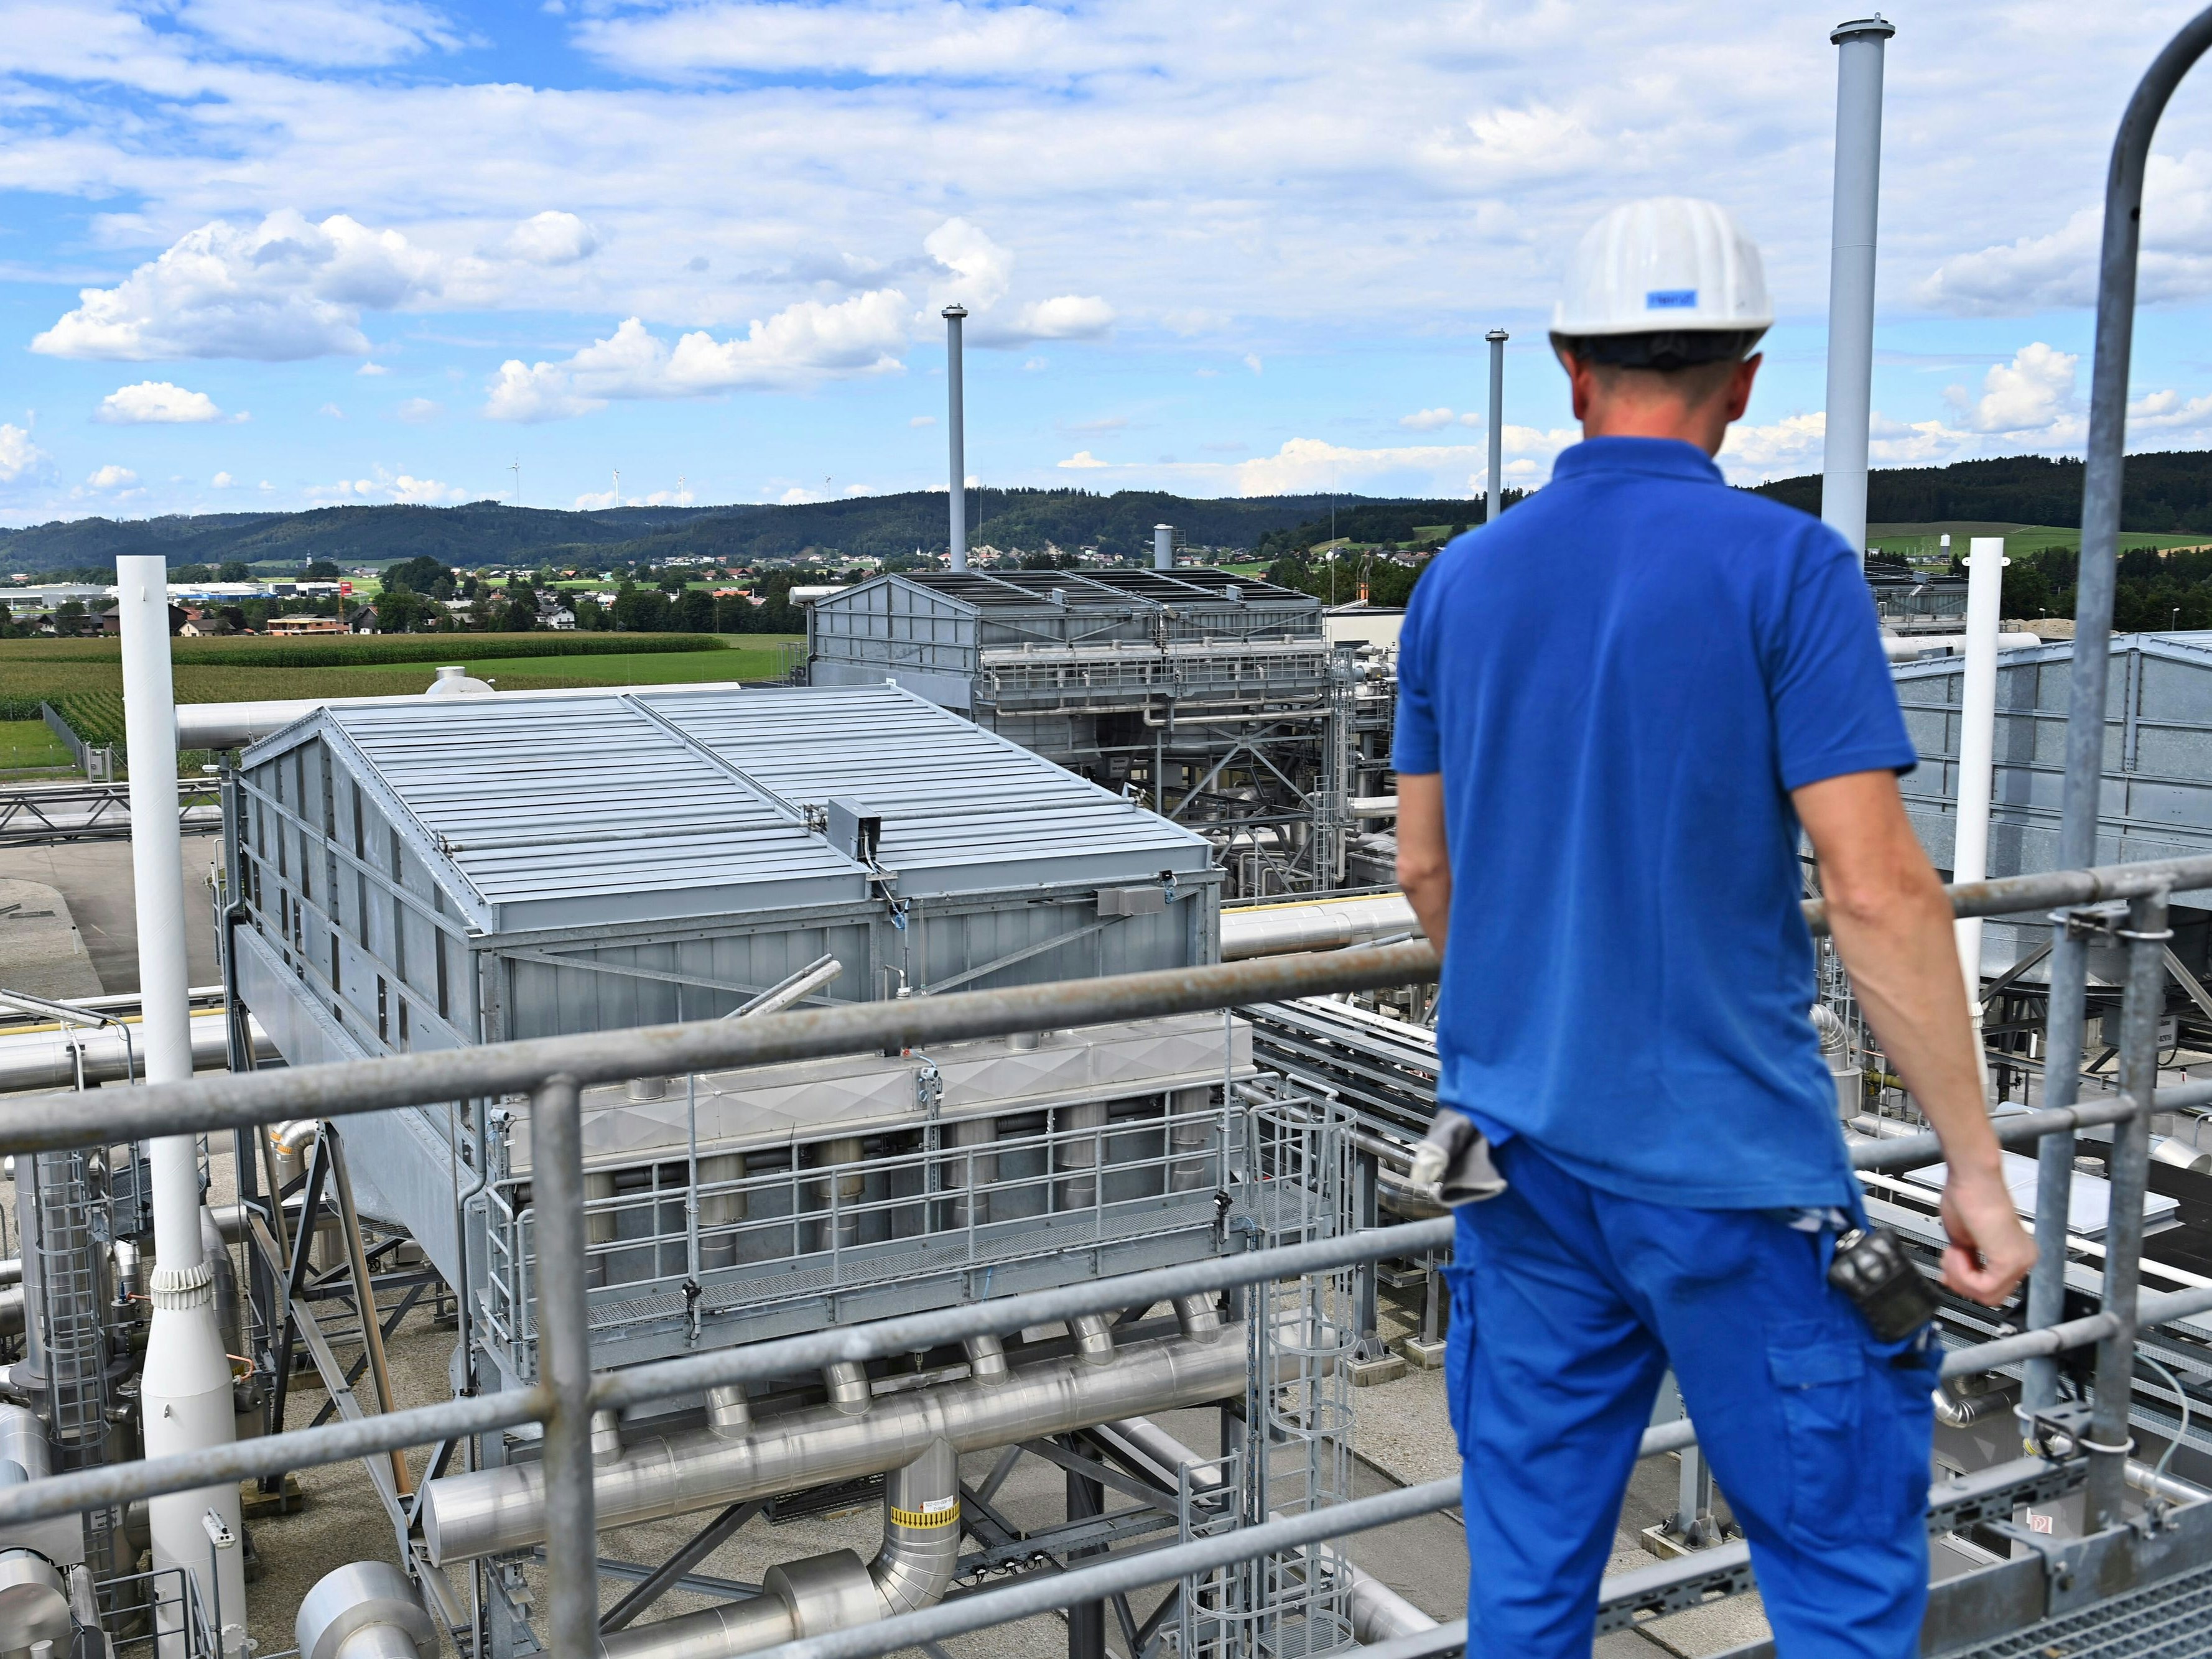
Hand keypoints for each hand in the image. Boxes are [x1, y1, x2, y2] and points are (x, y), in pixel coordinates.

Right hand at [1939, 1164, 2037, 1305]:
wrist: (1972, 1178)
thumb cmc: (1967, 1196)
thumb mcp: (1962, 1239)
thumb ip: (1963, 1262)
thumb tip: (1952, 1280)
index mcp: (2015, 1253)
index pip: (1993, 1288)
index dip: (1965, 1284)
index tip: (1947, 1273)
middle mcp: (2024, 1259)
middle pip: (1990, 1297)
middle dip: (1961, 1281)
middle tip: (1948, 1259)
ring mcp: (2020, 1261)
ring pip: (1987, 1296)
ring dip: (1959, 1276)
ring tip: (1953, 1252)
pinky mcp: (2009, 1261)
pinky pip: (1982, 1287)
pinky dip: (1961, 1273)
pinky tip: (1956, 1252)